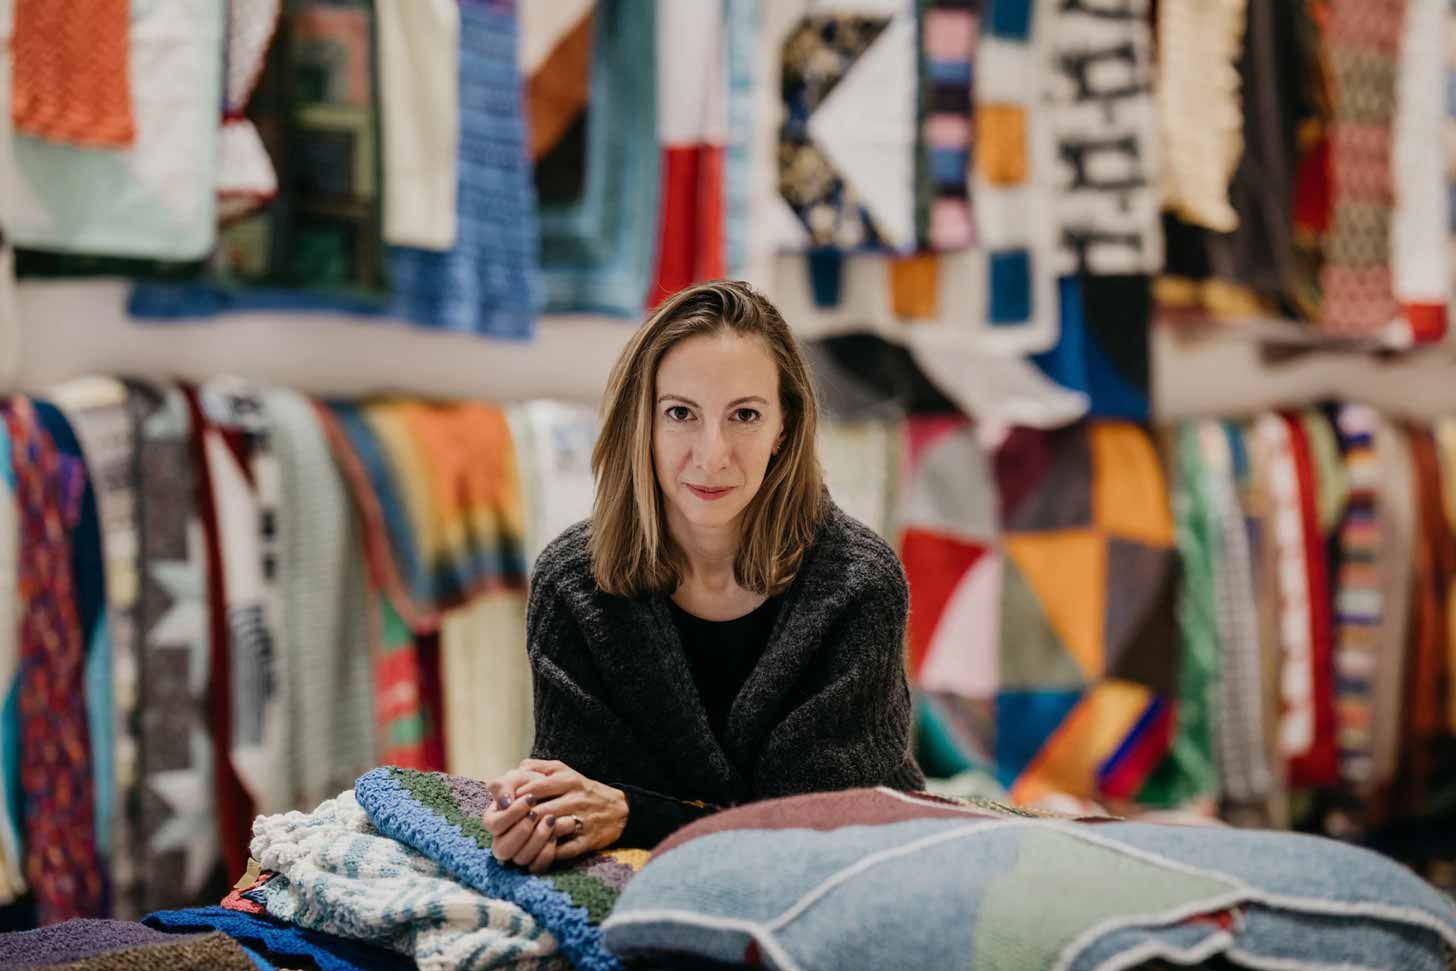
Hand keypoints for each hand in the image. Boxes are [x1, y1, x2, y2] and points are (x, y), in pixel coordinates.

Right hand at [483, 767, 573, 873]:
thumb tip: (504, 802)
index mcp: (495, 821)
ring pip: (521, 859)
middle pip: (502, 849)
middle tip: (537, 814)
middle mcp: (503, 840)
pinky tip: (556, 836)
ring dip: (537, 839)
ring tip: (552, 820)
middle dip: (521, 831)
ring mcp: (519, 853)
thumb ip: (505, 784)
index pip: (493, 825)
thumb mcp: (519, 777)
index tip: (531, 799)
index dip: (511, 814)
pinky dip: (547, 853)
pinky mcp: (535, 861)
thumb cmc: (535, 784)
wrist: (561, 796)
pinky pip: (537, 867)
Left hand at [511, 759, 628, 864]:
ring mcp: (583, 819)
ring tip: (516, 840)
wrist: (619, 810)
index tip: (503, 806)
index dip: (515, 797)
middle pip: (539, 810)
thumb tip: (515, 769)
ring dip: (531, 837)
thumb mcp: (565, 771)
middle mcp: (575, 798)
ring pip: (550, 829)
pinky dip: (547, 853)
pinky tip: (534, 854)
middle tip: (505, 827)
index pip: (534, 787)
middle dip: (520, 820)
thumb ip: (539, 767)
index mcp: (568, 779)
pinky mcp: (588, 840)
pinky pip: (564, 849)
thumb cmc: (583, 790)